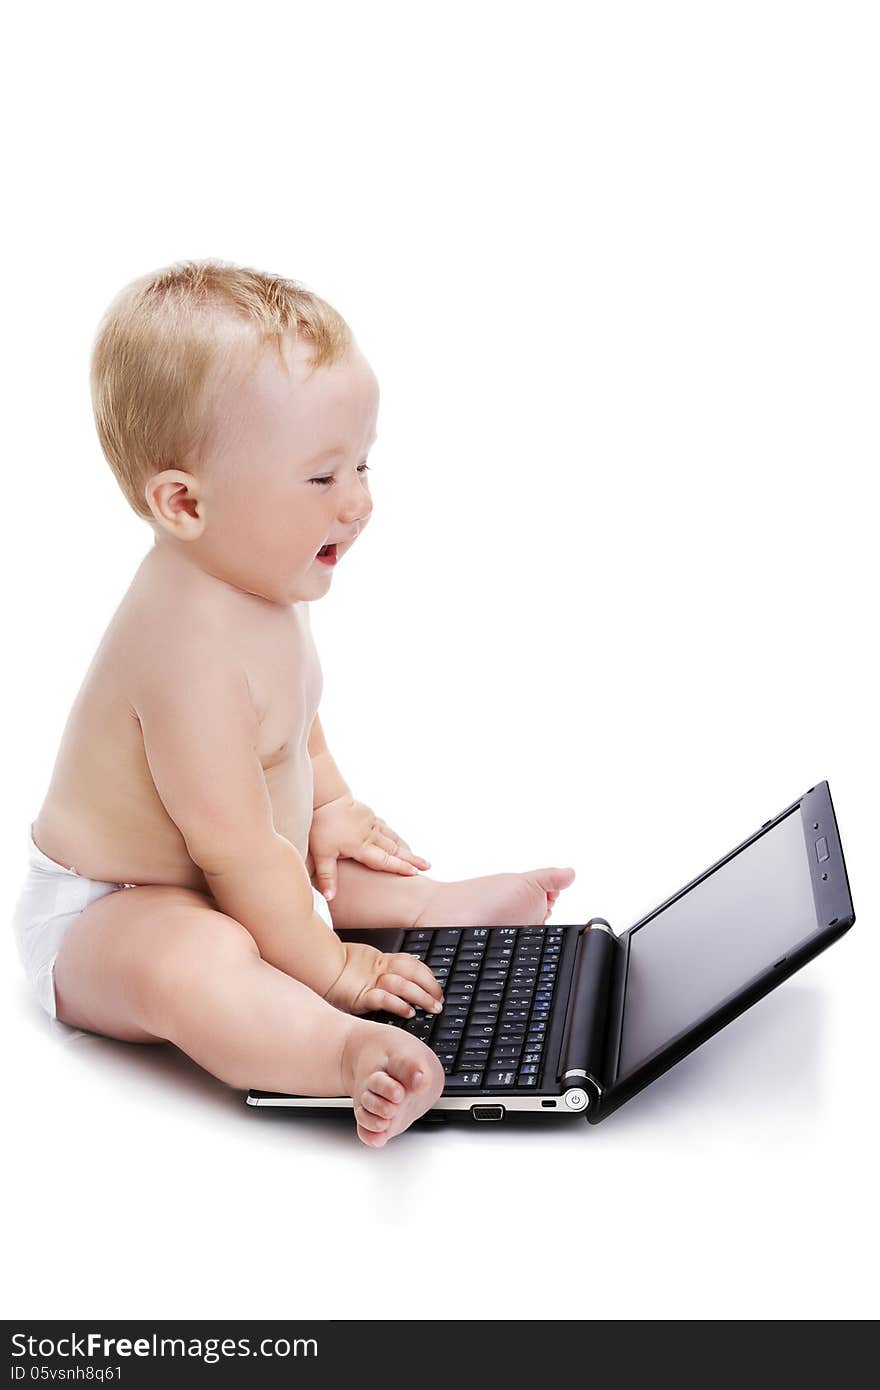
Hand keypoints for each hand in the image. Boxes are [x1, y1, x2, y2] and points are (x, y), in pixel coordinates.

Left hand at [309, 795, 429, 901]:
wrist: (324, 796)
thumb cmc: (321, 825)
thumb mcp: (321, 854)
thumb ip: (327, 877)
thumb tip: (330, 898)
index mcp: (361, 846)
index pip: (385, 860)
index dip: (400, 867)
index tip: (415, 873)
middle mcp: (370, 834)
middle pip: (395, 849)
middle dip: (412, 858)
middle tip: (427, 866)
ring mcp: (370, 823)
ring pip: (392, 837)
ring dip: (405, 847)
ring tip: (417, 855)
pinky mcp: (367, 814)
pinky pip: (385, 827)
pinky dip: (393, 835)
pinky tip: (395, 838)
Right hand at [325, 941, 444, 1018]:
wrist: (316, 969)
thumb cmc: (337, 971)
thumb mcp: (362, 966)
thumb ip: (380, 969)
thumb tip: (404, 983)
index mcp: (381, 961)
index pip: (412, 963)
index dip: (428, 975)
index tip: (438, 988)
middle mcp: (379, 970)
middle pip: (412, 973)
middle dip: (430, 987)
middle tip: (440, 1000)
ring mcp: (370, 982)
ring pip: (402, 984)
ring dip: (420, 995)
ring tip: (431, 1007)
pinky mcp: (361, 995)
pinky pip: (384, 998)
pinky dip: (398, 1004)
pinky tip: (408, 1012)